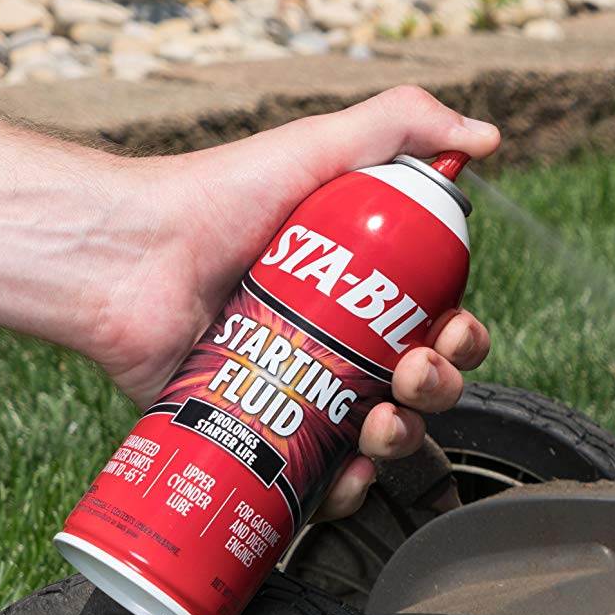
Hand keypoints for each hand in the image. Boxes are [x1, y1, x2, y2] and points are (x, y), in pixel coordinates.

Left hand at [84, 86, 498, 520]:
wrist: (125, 258)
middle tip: (412, 374)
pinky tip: (344, 479)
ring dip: (401, 440)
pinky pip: (311, 478)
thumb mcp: (317, 146)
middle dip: (438, 389)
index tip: (451, 331)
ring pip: (376, 436)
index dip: (461, 338)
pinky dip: (340, 491)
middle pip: (418, 385)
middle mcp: (334, 340)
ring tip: (379, 424)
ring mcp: (295, 391)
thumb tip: (488, 135)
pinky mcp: (253, 432)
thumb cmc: (211, 197)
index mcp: (361, 286)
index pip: (436, 324)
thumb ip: (401, 124)